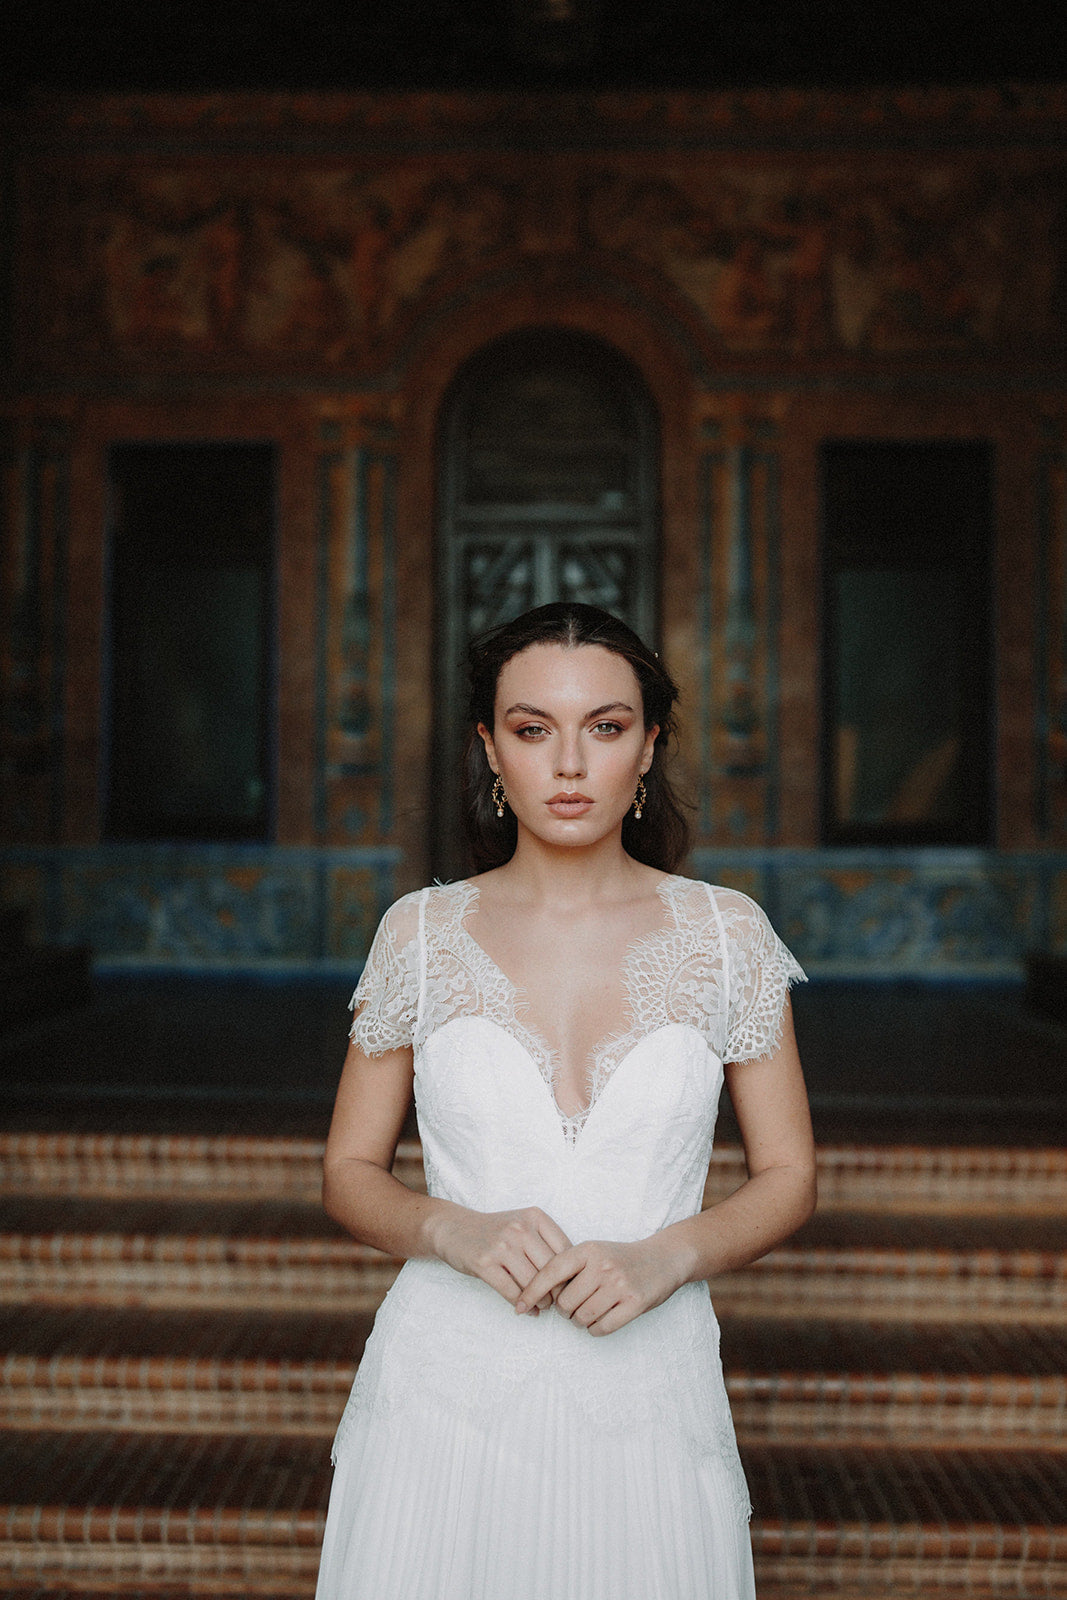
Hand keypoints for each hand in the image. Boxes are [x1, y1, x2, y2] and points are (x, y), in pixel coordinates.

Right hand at [429, 1203, 571, 1312]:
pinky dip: (522, 1305)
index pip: (565, 1249)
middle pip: (551, 1268)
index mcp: (535, 1216)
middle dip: (557, 1290)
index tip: (571, 1286)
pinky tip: (526, 1310)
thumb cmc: (495, 1231)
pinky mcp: (484, 1264)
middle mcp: (519, 1228)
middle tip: (558, 1302)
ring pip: (532, 1282)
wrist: (454, 1228)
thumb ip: (545, 1243)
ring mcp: (501, 1245)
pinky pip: (511, 1292)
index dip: (571, 1272)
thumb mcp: (523, 1224)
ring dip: (541, 1300)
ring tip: (542, 1306)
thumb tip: (570, 1277)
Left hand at [516, 1237, 683, 1335]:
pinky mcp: (635, 1303)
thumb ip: (570, 1268)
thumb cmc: (622, 1258)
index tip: (519, 1307)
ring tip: (587, 1313)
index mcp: (588, 1249)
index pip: (550, 1272)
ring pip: (582, 1317)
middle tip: (572, 1308)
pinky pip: (603, 1328)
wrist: (664, 1258)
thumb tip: (540, 1295)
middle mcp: (602, 1265)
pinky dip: (595, 1330)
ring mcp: (620, 1284)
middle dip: (564, 1311)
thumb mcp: (594, 1251)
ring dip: (580, 1322)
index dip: (531, 1291)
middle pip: (565, 1302)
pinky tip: (600, 1320)